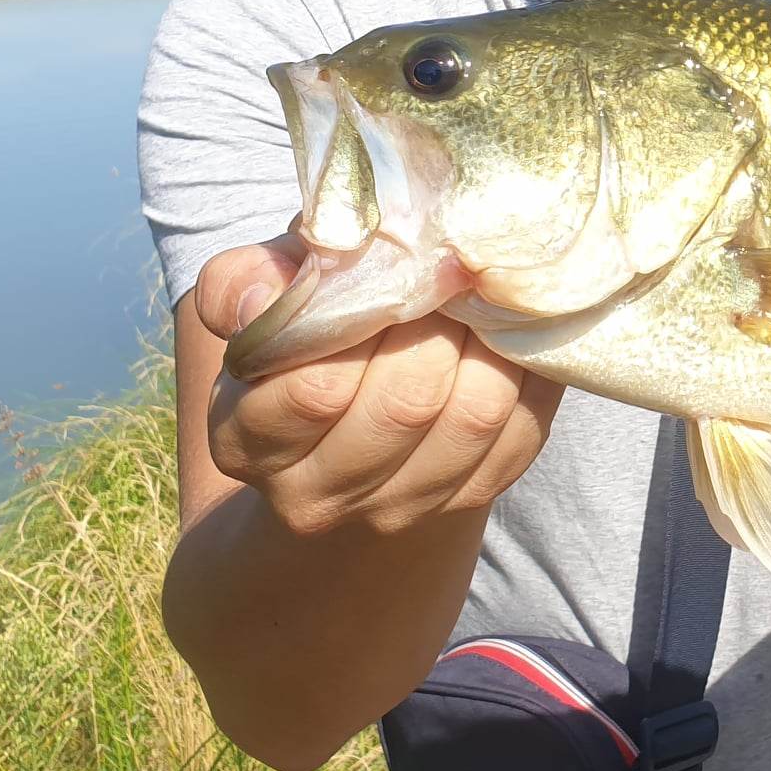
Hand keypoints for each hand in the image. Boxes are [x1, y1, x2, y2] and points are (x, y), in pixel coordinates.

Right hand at [195, 230, 562, 539]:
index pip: (316, 389)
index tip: (395, 264)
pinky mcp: (475, 493)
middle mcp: (317, 494)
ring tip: (481, 293)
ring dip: (490, 341)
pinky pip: (522, 427)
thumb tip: (264, 298)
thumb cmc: (305, 328)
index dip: (368, 318)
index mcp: (248, 440)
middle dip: (439, 323)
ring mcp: (401, 506)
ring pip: (474, 415)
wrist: (352, 411)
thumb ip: (243, 282)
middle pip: (407, 403)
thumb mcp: (259, 293)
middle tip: (451, 267)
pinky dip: (527, 368)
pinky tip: (510, 328)